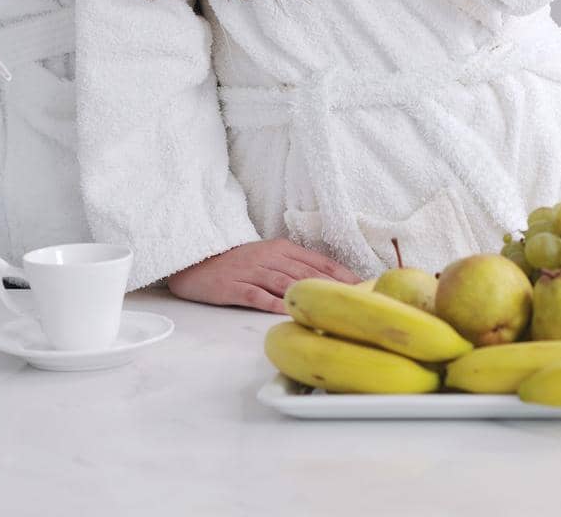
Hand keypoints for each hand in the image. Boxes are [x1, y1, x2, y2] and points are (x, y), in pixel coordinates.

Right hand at [166, 237, 358, 313]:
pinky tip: (289, 313)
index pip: (317, 260)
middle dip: (333, 287)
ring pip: (286, 282)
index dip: (341, 274)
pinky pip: (257, 295)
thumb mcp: (267, 257)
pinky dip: (274, 304)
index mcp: (280, 248)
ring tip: (332, 309)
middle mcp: (269, 257)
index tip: (365, 286)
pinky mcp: (234, 287)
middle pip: (307, 272)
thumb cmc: (236, 262)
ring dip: (309, 295)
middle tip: (357, 301)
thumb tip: (326, 283)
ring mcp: (252, 271)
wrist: (196, 261)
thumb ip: (293, 267)